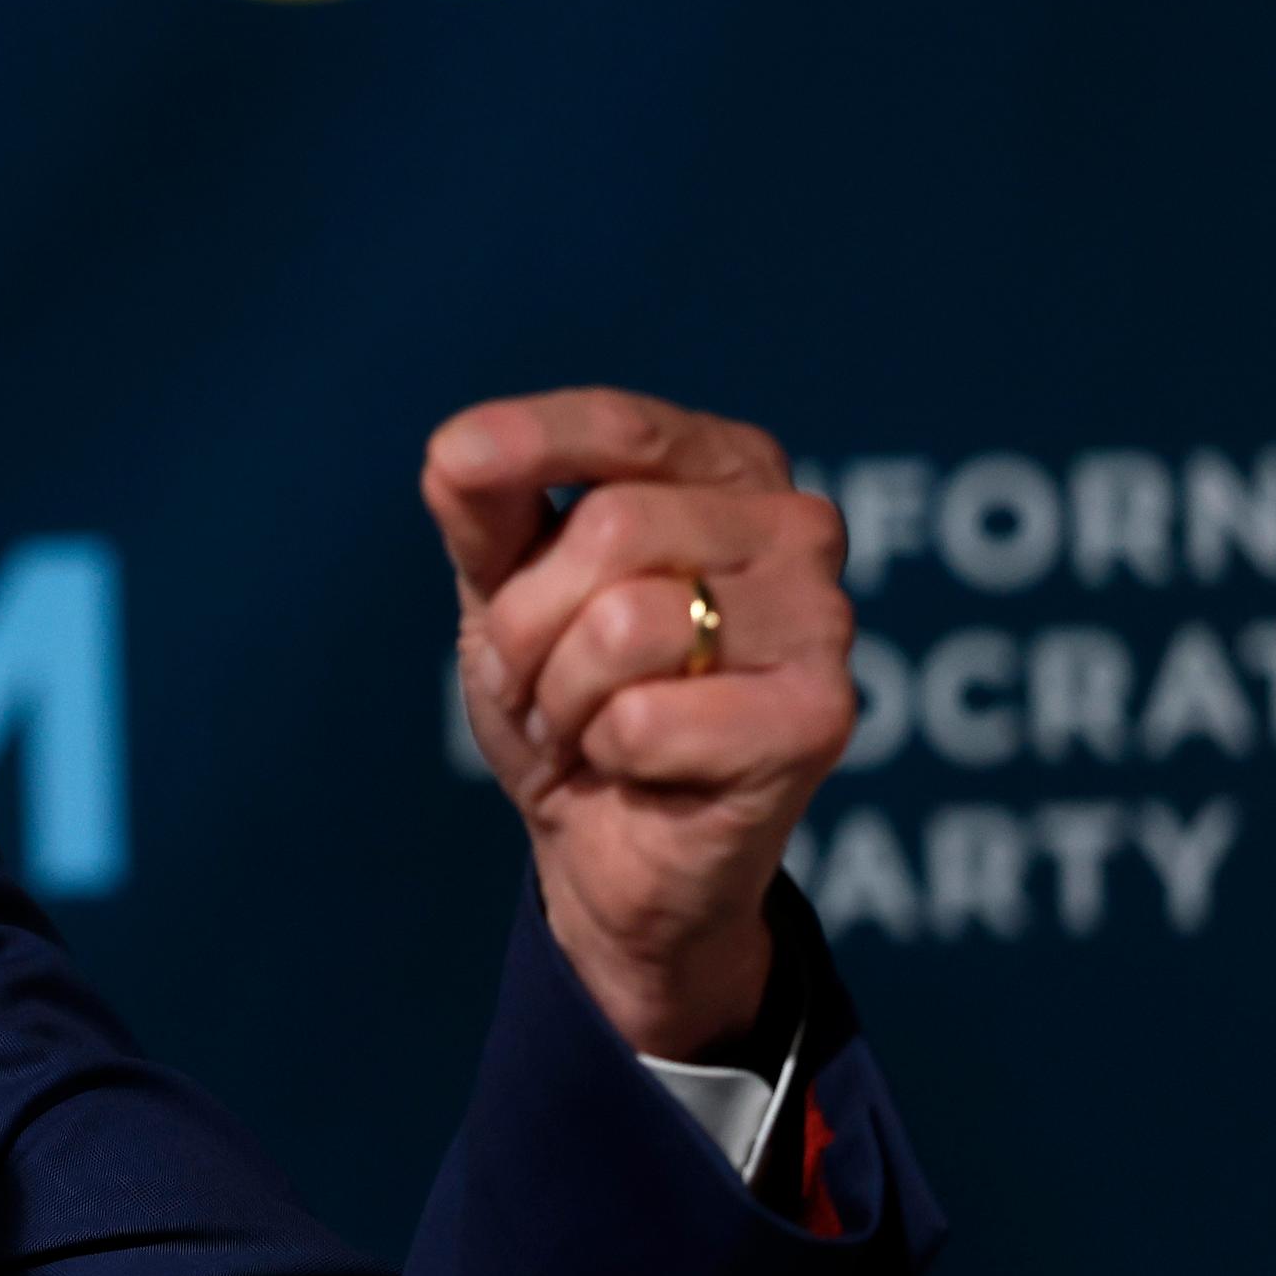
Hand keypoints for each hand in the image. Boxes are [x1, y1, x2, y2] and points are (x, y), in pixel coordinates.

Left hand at [422, 388, 856, 1061]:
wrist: (606, 849)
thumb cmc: (567, 695)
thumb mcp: (505, 588)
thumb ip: (486, 510)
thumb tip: (457, 453)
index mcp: (730, 469)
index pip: (624, 425)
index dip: (530, 442)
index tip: (453, 462)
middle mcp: (797, 527)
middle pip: (610, 531)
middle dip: (529, 623)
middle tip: (539, 679)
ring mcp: (823, 620)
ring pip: (625, 622)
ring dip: (563, 695)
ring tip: (587, 723)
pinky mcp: (818, 718)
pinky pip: (646, 716)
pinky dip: (608, 752)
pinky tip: (640, 768)